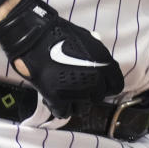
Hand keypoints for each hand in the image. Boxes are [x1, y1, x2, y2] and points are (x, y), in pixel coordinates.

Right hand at [0, 0, 123, 118]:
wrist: (33, 38)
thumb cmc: (59, 34)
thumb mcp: (86, 39)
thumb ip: (96, 55)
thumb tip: (99, 65)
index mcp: (104, 64)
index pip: (115, 86)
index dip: (106, 86)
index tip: (98, 85)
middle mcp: (94, 80)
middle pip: (97, 98)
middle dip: (89, 93)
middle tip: (76, 84)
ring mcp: (77, 92)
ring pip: (82, 108)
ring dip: (74, 102)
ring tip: (64, 92)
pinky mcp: (58, 100)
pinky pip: (64, 112)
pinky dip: (59, 107)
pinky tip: (54, 98)